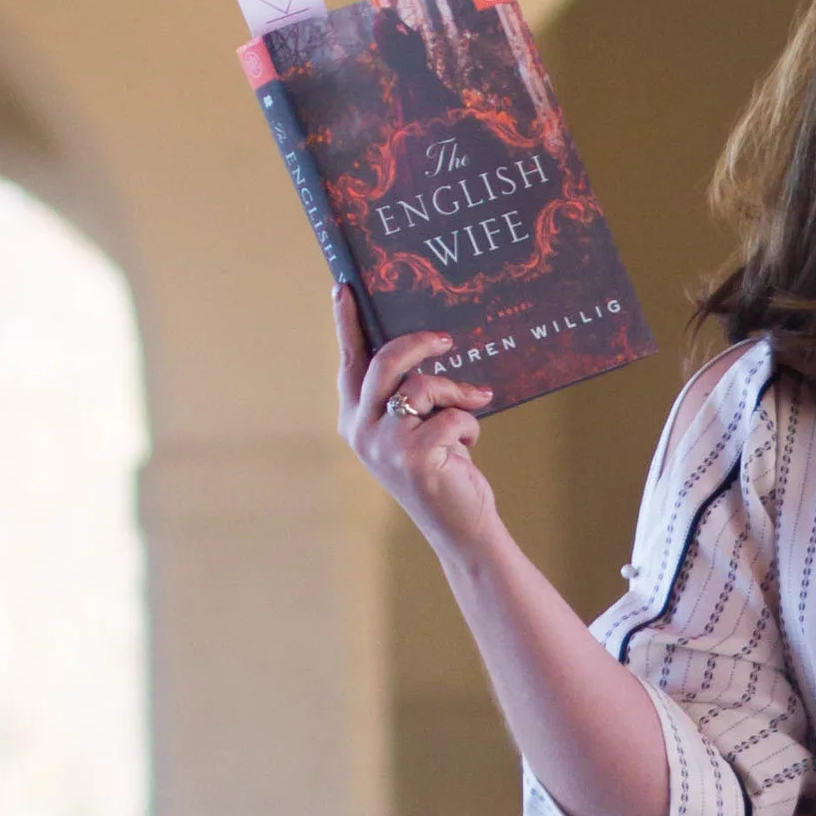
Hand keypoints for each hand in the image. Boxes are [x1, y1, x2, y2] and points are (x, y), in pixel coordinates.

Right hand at [334, 288, 497, 557]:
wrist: (460, 527)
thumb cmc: (442, 472)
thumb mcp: (416, 430)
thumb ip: (408, 396)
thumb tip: (427, 345)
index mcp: (356, 420)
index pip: (350, 363)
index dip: (346, 324)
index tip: (343, 288)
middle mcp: (362, 431)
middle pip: (386, 362)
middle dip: (420, 343)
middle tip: (447, 339)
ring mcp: (385, 445)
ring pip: (423, 386)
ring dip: (456, 393)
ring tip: (471, 408)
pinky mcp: (415, 455)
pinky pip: (453, 415)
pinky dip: (469, 425)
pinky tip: (468, 446)